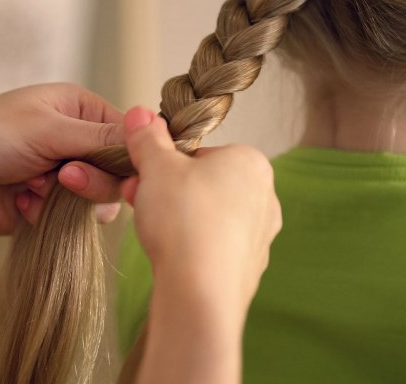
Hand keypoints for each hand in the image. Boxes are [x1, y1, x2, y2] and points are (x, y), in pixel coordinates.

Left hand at [0, 83, 124, 236]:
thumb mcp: (48, 128)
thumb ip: (101, 136)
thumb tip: (150, 130)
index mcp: (79, 109)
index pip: (127, 133)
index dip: (130, 154)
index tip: (125, 172)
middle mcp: (76, 140)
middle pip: (116, 169)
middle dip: (92, 178)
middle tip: (65, 177)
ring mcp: (63, 174)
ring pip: (99, 196)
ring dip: (71, 198)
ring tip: (37, 189)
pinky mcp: (50, 205)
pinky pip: (74, 217)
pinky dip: (51, 214)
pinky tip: (24, 203)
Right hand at [121, 106, 281, 312]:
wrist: (201, 292)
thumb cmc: (185, 220)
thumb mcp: (157, 167)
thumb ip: (148, 138)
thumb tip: (141, 114)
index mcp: (250, 162)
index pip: (201, 153)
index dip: (165, 164)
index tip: (144, 176)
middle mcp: (265, 196)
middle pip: (205, 184)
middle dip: (168, 192)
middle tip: (140, 201)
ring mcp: (261, 234)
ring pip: (209, 216)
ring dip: (178, 218)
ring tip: (152, 230)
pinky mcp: (250, 267)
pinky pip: (215, 247)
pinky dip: (193, 247)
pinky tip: (174, 256)